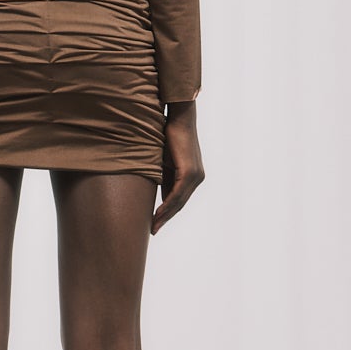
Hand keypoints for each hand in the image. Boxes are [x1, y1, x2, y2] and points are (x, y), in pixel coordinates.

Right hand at [152, 102, 203, 234]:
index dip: (168, 213)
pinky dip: (167, 205)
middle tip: (153, 230)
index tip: (156, 224)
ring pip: (178, 202)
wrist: (179, 118)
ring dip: (165, 215)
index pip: (179, 200)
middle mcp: (197, 178)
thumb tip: (159, 195)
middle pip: (179, 204)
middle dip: (165, 218)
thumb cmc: (169, 136)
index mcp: (193, 176)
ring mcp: (195, 175)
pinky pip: (177, 194)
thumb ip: (164, 178)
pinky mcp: (189, 172)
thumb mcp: (164, 162)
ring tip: (153, 226)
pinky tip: (157, 214)